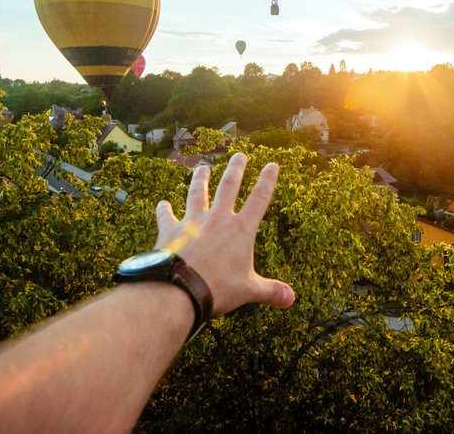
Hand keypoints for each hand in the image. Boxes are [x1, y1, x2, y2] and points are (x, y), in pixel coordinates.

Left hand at [154, 153, 294, 314]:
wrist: (180, 289)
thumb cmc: (218, 289)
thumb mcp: (249, 290)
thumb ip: (271, 291)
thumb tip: (291, 299)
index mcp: (241, 230)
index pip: (259, 199)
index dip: (267, 181)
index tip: (272, 164)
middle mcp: (218, 219)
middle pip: (228, 187)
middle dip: (236, 169)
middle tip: (239, 154)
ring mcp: (192, 222)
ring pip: (197, 193)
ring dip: (200, 179)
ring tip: (202, 167)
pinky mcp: (170, 231)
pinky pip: (166, 216)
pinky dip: (164, 209)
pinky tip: (162, 203)